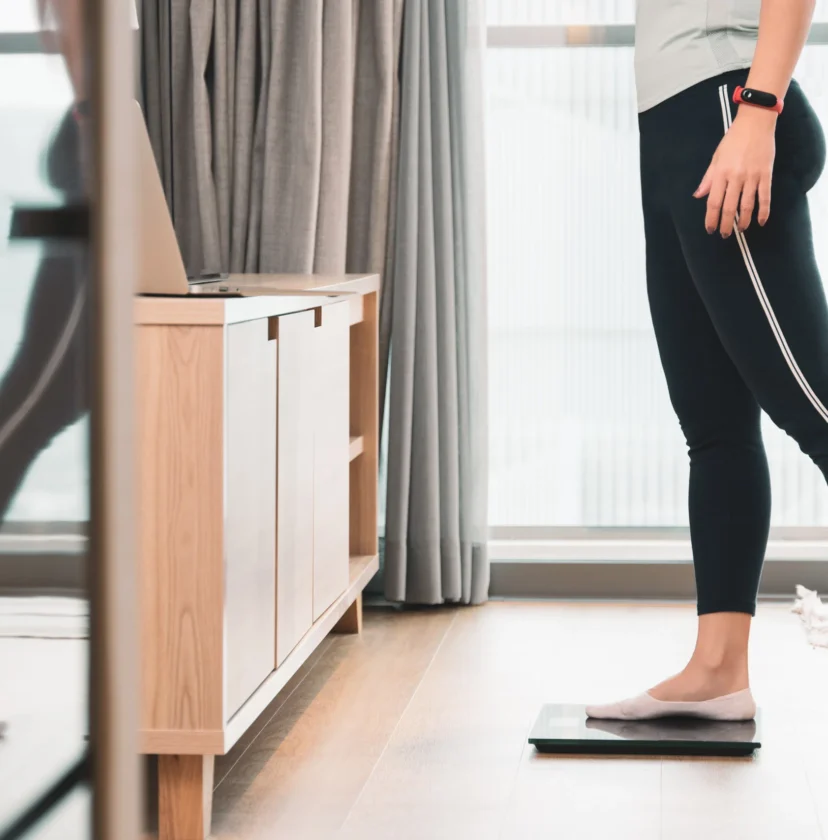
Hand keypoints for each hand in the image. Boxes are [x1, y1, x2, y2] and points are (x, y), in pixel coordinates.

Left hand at [694, 106, 776, 236]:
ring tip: (741, 230)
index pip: (713, 202)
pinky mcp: (766, 174)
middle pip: (729, 207)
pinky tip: (760, 221)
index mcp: (720, 173)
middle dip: (726, 224)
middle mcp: (735, 177)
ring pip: (747, 205)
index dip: (711, 219)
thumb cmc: (733, 139)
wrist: (756, 122)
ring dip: (743, 221)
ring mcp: (752, 176)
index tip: (710, 229)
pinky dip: (763, 211)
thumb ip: (708, 178)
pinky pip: (765, 197)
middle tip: (724, 235)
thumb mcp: (716, 157)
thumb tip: (698, 196)